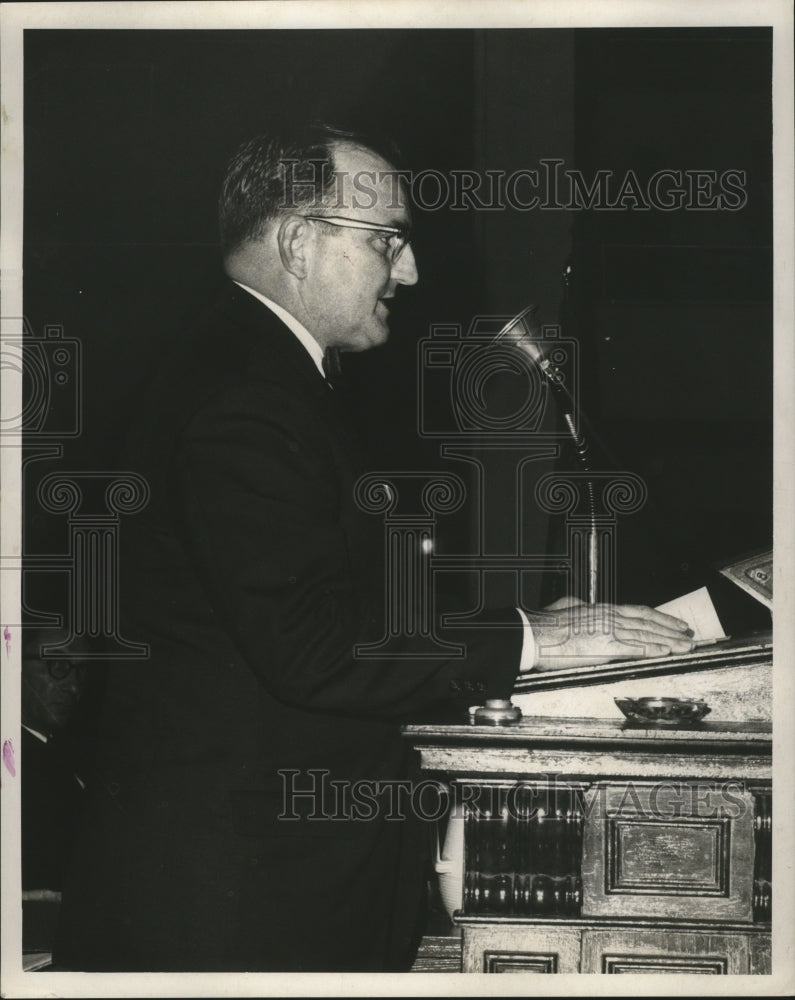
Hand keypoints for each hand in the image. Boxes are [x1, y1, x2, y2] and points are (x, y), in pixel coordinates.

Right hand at [528, 600, 693, 671]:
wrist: (536, 634)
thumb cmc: (547, 623)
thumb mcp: (566, 608)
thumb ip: (578, 607)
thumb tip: (579, 605)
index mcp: (603, 610)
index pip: (639, 612)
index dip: (660, 618)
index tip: (674, 623)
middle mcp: (610, 617)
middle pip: (649, 622)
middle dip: (672, 629)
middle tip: (688, 635)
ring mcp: (609, 631)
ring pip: (647, 635)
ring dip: (670, 641)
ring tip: (685, 646)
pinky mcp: (605, 647)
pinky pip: (635, 649)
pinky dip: (653, 650)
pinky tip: (666, 652)